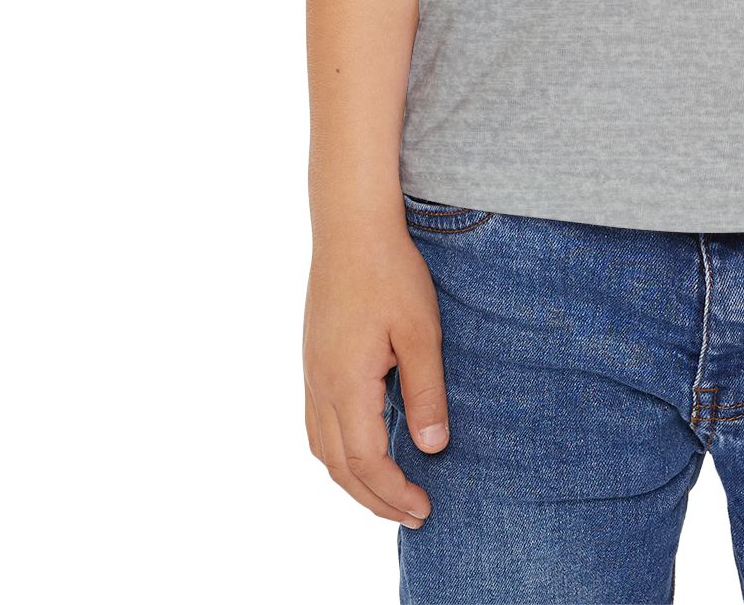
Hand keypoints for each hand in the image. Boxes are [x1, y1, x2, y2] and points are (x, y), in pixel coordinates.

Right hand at [304, 225, 449, 527]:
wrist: (351, 227)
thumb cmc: (390, 272)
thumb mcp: (421, 331)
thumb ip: (426, 392)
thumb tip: (432, 449)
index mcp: (346, 384)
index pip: (366, 462)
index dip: (394, 493)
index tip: (424, 508)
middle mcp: (321, 387)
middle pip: (340, 467)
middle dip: (375, 499)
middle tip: (412, 515)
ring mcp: (312, 374)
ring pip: (323, 450)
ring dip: (353, 481)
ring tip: (387, 494)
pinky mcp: (313, 361)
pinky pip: (318, 426)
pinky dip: (339, 453)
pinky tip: (362, 449)